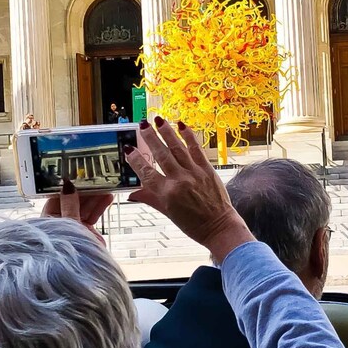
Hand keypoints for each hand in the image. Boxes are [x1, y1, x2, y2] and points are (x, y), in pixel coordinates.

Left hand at [41, 179, 113, 245]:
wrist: (80, 274)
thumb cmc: (65, 251)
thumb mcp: (68, 224)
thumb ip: (69, 204)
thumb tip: (67, 185)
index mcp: (48, 221)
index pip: (57, 198)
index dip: (68, 187)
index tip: (78, 176)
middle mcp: (60, 224)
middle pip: (72, 202)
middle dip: (85, 190)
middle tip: (95, 179)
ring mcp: (73, 229)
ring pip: (84, 208)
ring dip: (95, 197)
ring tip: (106, 185)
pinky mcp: (85, 234)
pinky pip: (92, 217)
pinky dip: (100, 207)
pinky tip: (107, 198)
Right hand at [124, 118, 253, 261]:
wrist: (219, 227)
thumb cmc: (193, 224)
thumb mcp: (168, 213)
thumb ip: (151, 199)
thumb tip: (133, 193)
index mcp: (167, 194)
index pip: (147, 173)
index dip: (136, 160)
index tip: (128, 149)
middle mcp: (179, 181)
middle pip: (162, 155)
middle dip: (151, 138)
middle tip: (142, 125)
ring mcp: (194, 173)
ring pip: (178, 148)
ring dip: (167, 132)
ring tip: (158, 120)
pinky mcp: (207, 170)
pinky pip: (196, 150)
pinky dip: (189, 136)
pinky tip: (181, 125)